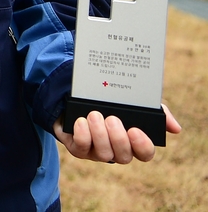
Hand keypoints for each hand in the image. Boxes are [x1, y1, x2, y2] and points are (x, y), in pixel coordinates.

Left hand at [53, 105, 180, 163]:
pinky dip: (82, 134)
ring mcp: (97, 152)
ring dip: (99, 134)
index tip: (135, 130)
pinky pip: (81, 148)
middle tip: (112, 119)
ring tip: (95, 115)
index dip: (142, 146)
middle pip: (123, 156)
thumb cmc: (114, 105)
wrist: (79, 98)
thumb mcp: (137, 105)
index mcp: (133, 143)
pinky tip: (81, 121)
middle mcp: (116, 151)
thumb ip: (158, 115)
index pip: (145, 154)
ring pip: (103, 154)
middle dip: (118, 138)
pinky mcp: (78, 148)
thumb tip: (176, 128)